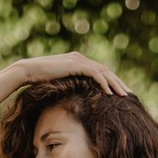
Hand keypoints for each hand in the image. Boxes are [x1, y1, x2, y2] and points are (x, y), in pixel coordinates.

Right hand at [15, 52, 131, 95]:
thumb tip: (75, 98)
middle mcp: (80, 59)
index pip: (100, 71)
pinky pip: (94, 74)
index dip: (112, 82)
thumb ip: (69, 86)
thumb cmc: (39, 80)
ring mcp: (78, 60)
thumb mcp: (58, 84)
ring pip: (103, 72)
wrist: (28, 72)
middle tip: (129, 94)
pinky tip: (110, 93)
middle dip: (118, 82)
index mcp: (78, 62)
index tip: (120, 93)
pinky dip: (103, 83)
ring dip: (115, 84)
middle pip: (105, 71)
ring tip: (124, 95)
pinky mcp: (75, 65)